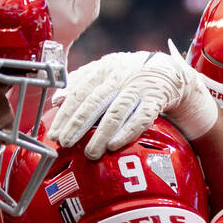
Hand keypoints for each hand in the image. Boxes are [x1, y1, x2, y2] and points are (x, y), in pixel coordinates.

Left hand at [47, 48, 218, 158]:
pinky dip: (127, 132)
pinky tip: (114, 145)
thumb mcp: (104, 72)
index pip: (80, 91)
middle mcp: (119, 76)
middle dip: (78, 124)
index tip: (55, 133)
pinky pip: (141, 118)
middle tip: (66, 143)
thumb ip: (80, 83)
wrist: (167, 71)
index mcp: (103, 69)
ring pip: (116, 112)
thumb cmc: (129, 75)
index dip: (66, 114)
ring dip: (102, 134)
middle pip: (95, 101)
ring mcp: (138, 88)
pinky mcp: (156, 100)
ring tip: (91, 152)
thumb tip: (56, 100)